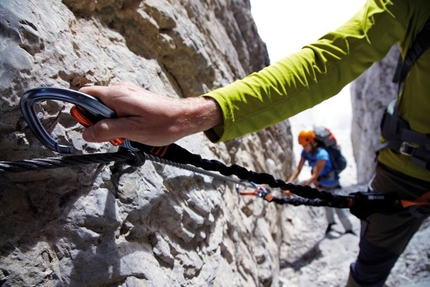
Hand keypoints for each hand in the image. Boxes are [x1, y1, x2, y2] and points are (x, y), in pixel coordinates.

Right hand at [79, 82, 222, 145]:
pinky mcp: (135, 99)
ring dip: (110, 124)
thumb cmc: (162, 124)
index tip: (90, 127)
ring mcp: (128, 94)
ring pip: (107, 108)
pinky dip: (120, 121)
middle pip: (95, 104)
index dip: (82, 112)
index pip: (84, 95)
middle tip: (114, 135)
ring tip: (126, 135)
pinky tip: (132, 130)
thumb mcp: (132, 131)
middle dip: (98, 121)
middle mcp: (120, 90)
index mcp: (116, 95)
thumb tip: (86, 134)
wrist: (184, 117)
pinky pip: (118, 109)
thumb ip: (107, 131)